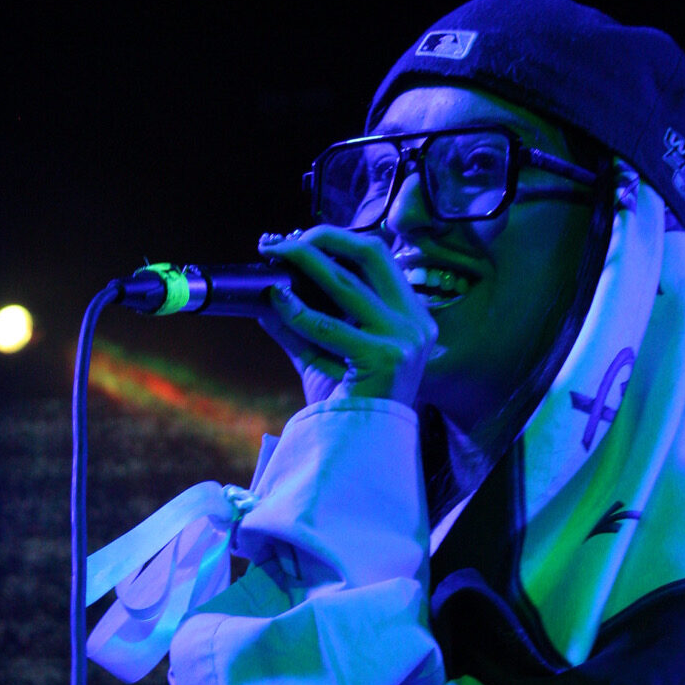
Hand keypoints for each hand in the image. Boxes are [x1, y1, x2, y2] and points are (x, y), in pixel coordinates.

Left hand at [255, 228, 436, 406]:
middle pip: (370, 253)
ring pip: (345, 282)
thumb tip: (268, 292)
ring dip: (304, 261)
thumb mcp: (326, 352)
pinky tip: (277, 300)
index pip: (378, 258)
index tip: (303, 239)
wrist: (362, 446)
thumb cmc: (349, 401)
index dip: (338, 240)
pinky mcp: (384, 357)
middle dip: (323, 237)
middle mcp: (416, 322)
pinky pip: (328, 326)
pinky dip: (297, 310)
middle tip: (287, 241)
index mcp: (413, 316)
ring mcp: (405, 339)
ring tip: (275, 256)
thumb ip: (304, 322)